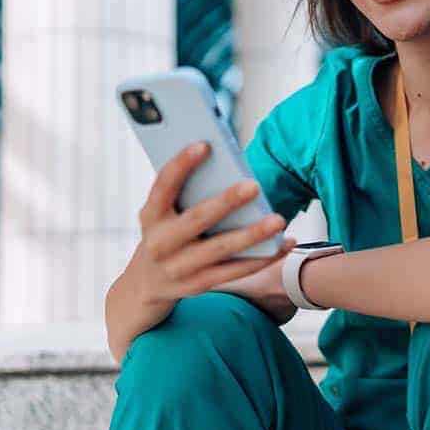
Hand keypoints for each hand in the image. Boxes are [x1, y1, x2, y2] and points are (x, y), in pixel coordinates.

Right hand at [124, 141, 297, 319]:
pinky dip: (263, 258)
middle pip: (197, 219)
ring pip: (221, 249)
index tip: (204, 144)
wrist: (144, 285)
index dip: (181, 164)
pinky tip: (284, 244)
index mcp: (151, 216)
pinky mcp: (199, 284)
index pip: (163, 186)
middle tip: (254, 186)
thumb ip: (184, 193)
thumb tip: (227, 167)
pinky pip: (236, 271)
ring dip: (253, 235)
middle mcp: (161, 243)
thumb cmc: (165, 234)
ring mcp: (179, 267)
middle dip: (226, 202)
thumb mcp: (161, 214)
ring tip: (278, 220)